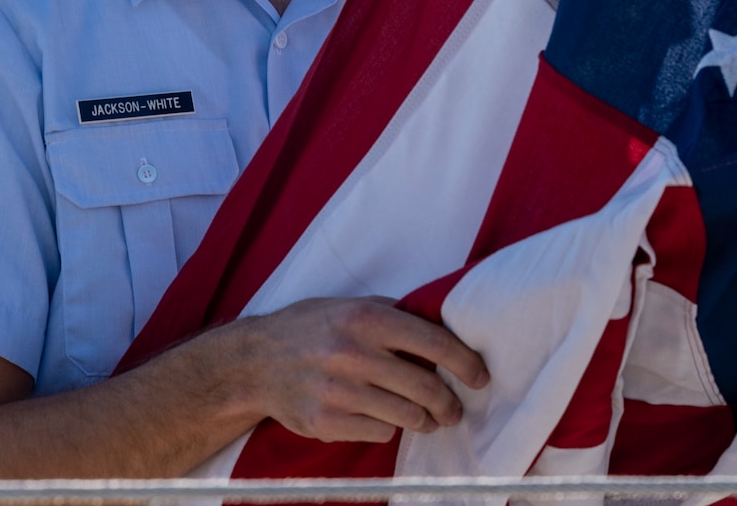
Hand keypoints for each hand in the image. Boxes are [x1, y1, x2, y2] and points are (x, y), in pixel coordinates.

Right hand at [234, 297, 489, 443]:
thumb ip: (393, 315)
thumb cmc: (310, 328)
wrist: (256, 362)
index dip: (465, 362)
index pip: (433, 342)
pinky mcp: (326, 422)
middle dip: (449, 404)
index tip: (480, 376)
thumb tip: (444, 328)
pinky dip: (388, 426)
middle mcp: (353, 353)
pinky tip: (382, 417)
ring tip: (426, 417)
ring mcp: (338, 391)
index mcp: (365, 318)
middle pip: (425, 387)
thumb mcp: (350, 305)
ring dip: (424, 420)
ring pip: (407, 415)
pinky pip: (379, 431)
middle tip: (454, 410)